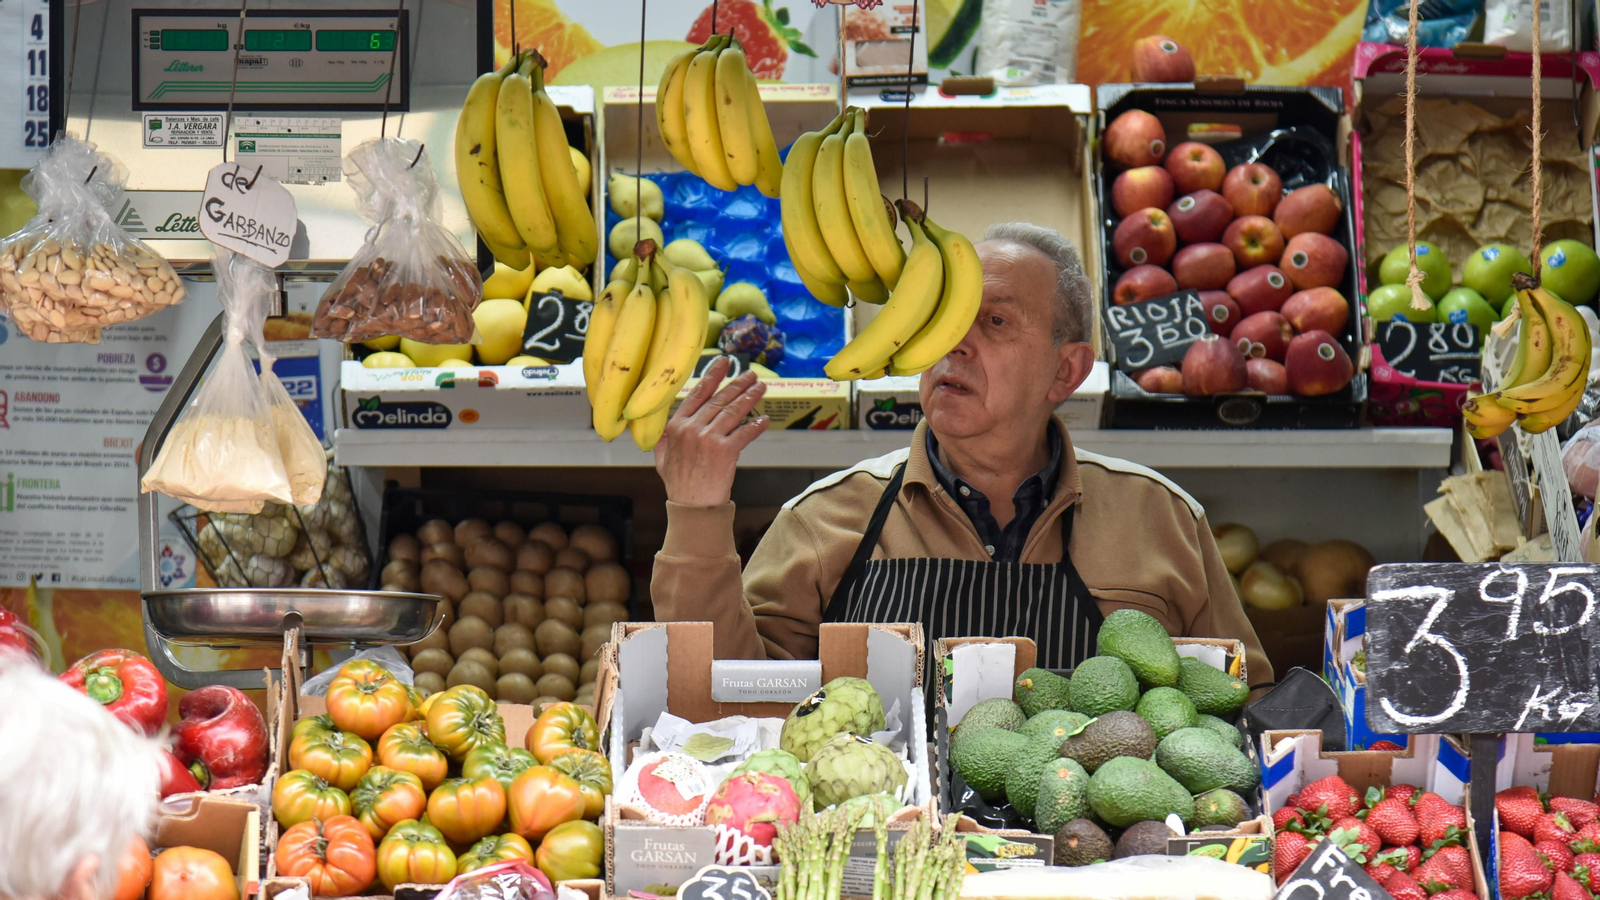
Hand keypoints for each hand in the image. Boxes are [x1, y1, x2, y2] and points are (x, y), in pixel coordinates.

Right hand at [654, 356, 768, 506]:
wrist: (692, 507)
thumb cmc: (679, 484)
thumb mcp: (663, 459)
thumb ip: (665, 440)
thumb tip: (667, 427)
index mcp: (676, 427)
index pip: (697, 394)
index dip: (712, 376)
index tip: (723, 362)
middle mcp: (692, 429)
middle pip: (719, 399)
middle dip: (737, 384)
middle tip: (751, 374)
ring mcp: (709, 439)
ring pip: (733, 411)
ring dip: (750, 397)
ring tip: (761, 387)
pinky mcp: (726, 452)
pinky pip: (744, 433)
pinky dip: (756, 425)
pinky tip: (764, 419)